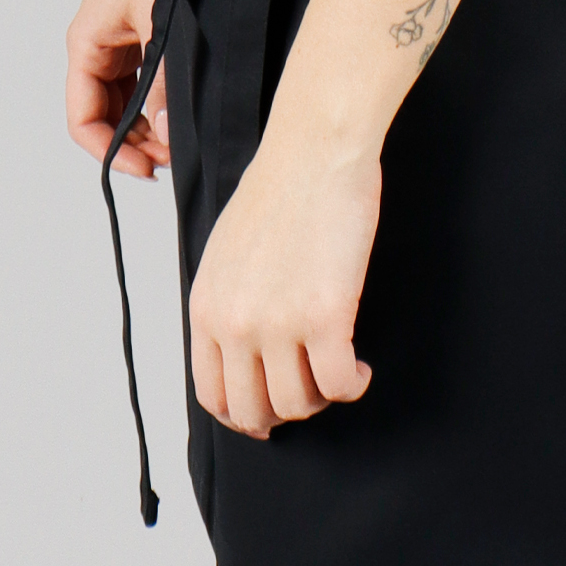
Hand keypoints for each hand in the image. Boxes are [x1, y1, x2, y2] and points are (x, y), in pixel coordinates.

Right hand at [65, 0, 169, 177]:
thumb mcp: (163, 25)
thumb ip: (164, 84)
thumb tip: (167, 136)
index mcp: (88, 45)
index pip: (83, 119)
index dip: (111, 151)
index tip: (147, 168)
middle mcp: (98, 48)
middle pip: (104, 117)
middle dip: (134, 144)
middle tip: (172, 159)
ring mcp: (121, 42)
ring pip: (125, 104)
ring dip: (147, 128)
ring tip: (179, 142)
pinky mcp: (142, 36)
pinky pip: (141, 84)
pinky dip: (158, 105)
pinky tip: (180, 114)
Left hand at [188, 127, 378, 436]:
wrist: (314, 152)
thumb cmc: (279, 189)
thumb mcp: (226, 254)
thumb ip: (227, 304)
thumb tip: (243, 351)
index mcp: (206, 307)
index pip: (211, 393)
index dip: (241, 414)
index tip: (265, 413)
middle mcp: (235, 323)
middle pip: (252, 410)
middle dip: (283, 413)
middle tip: (309, 394)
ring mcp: (278, 323)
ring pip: (298, 403)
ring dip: (322, 397)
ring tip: (338, 371)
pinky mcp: (325, 316)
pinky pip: (338, 383)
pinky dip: (353, 384)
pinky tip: (359, 368)